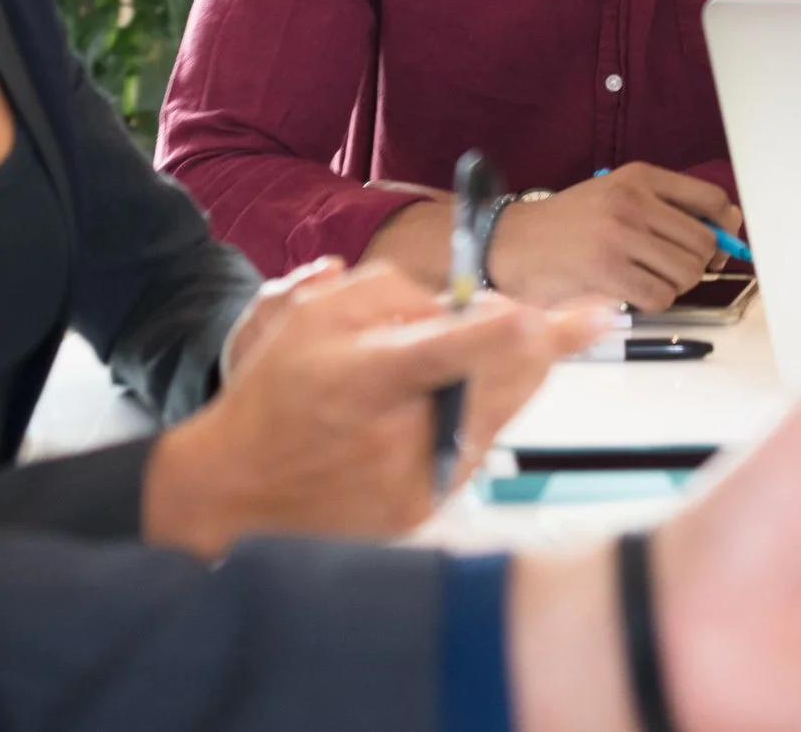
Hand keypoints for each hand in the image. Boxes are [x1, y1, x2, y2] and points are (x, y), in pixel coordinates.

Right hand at [140, 261, 608, 554]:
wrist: (239, 488)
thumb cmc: (280, 390)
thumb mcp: (313, 313)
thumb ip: (391, 291)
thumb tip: (465, 307)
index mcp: (365, 378)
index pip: (443, 354)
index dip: (498, 335)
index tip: (541, 320)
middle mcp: (396, 437)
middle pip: (501, 382)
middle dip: (535, 341)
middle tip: (561, 317)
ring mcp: (416, 482)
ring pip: (500, 412)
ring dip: (505, 376)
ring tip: (469, 361)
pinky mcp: (426, 510)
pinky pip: (478, 448)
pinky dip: (475, 417)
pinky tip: (437, 407)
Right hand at [489, 162, 743, 309]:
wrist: (511, 242)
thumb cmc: (569, 225)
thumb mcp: (617, 196)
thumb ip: (666, 208)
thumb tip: (724, 235)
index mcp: (640, 177)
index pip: (712, 199)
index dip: (725, 227)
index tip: (719, 243)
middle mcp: (633, 200)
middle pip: (704, 242)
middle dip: (697, 264)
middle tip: (673, 268)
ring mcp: (619, 235)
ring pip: (687, 272)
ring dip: (674, 285)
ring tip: (647, 278)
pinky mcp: (607, 270)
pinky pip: (661, 296)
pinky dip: (654, 301)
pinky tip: (632, 291)